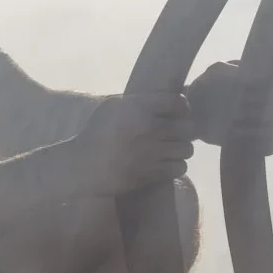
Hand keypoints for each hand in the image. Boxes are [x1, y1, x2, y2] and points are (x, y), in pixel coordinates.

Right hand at [74, 92, 193, 194]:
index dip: (182, 106)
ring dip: (181, 149)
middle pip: (188, 127)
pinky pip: (180, 167)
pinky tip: (166, 163)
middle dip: (185, 130)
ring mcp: (153, 152)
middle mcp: (150, 128)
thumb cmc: (95, 134)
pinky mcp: (153, 172)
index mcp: (139, 108)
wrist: (85, 166)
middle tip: (176, 133)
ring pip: (187, 149)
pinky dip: (176, 165)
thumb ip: (135, 102)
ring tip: (171, 149)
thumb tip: (159, 100)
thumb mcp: (110, 107)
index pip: (177, 102)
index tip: (179, 111)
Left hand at [185, 60, 272, 153]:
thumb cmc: (207, 87)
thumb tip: (257, 76)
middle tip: (240, 109)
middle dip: (264, 108)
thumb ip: (234, 71)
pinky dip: (268, 144)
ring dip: (263, 127)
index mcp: (263, 80)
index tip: (264, 88)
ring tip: (238, 126)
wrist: (194, 112)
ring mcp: (266, 121)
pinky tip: (249, 142)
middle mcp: (269, 100)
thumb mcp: (216, 72)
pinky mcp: (260, 140)